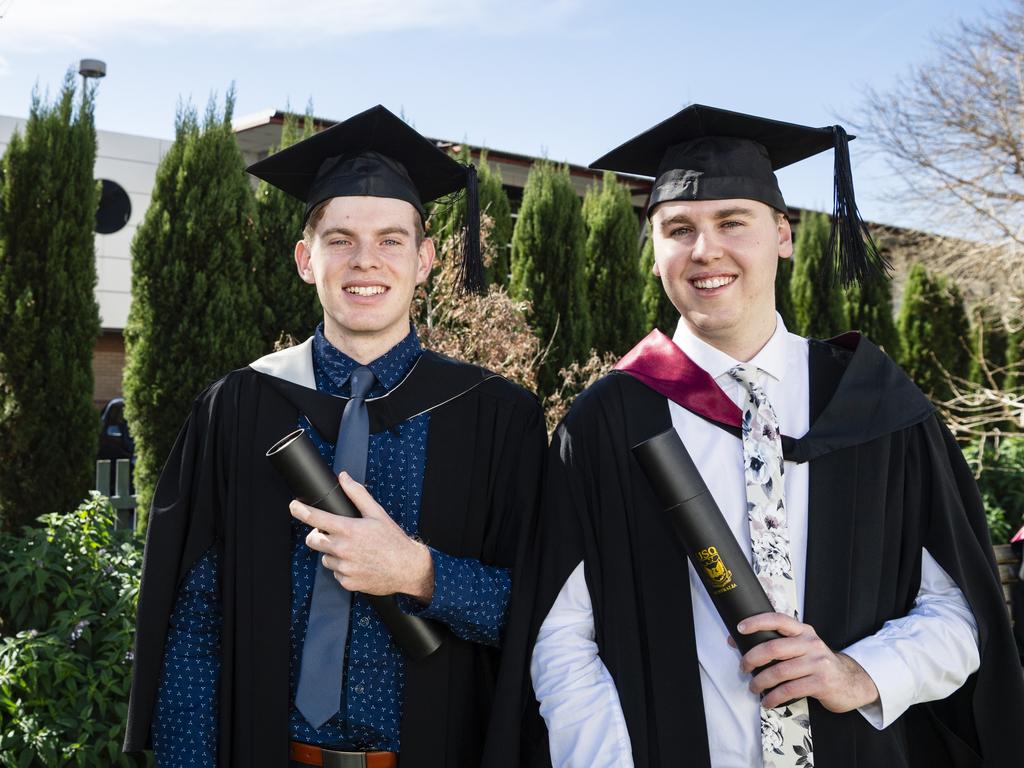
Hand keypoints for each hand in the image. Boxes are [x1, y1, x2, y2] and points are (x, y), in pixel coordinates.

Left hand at [289, 472, 433, 600]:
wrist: (408, 569)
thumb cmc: (393, 540)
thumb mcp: (377, 513)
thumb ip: (357, 494)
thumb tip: (344, 477)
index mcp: (349, 529)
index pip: (317, 518)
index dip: (301, 511)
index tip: (294, 506)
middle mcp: (343, 549)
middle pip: (313, 541)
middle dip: (318, 536)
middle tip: (332, 534)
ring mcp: (344, 568)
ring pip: (325, 558)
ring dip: (333, 554)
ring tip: (353, 551)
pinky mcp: (347, 582)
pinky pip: (335, 573)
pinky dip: (343, 569)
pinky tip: (358, 564)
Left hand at [731, 612, 879, 712]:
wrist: (851, 682)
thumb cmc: (817, 664)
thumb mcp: (802, 647)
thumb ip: (776, 642)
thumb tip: (736, 641)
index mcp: (803, 631)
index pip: (778, 620)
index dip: (757, 622)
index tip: (740, 628)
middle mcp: (811, 644)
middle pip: (774, 648)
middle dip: (752, 658)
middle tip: (743, 667)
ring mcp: (818, 663)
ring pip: (779, 672)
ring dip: (761, 682)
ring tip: (754, 688)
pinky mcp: (821, 682)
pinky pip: (790, 690)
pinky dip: (774, 697)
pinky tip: (768, 701)